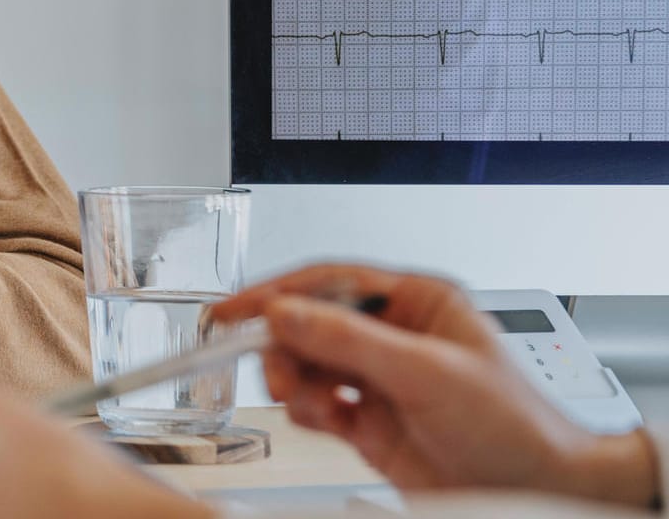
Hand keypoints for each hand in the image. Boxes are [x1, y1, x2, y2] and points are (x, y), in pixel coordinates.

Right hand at [212, 264, 659, 508]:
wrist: (538, 490)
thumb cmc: (516, 424)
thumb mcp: (428, 371)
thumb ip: (349, 340)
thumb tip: (284, 312)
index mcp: (415, 302)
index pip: (331, 282)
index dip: (277, 292)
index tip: (235, 308)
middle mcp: (393, 336)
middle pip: (309, 323)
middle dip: (285, 344)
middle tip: (274, 367)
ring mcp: (379, 379)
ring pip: (307, 365)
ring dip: (296, 381)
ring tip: (304, 400)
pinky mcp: (369, 421)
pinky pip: (316, 405)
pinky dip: (309, 412)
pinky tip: (324, 419)